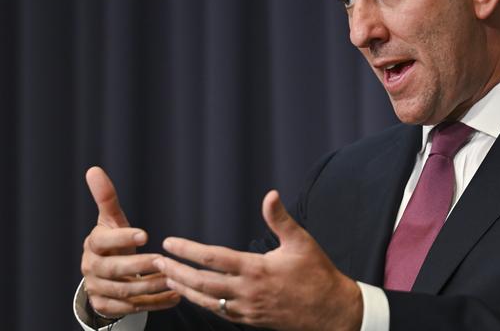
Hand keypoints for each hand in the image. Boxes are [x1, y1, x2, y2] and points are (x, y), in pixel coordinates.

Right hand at [80, 166, 180, 317]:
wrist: (102, 272)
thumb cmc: (113, 240)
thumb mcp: (111, 219)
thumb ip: (106, 198)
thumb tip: (94, 169)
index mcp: (94, 244)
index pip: (104, 241)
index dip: (123, 238)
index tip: (145, 234)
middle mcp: (91, 268)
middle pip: (114, 270)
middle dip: (140, 266)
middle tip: (164, 261)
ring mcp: (97, 289)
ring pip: (125, 292)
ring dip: (151, 286)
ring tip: (173, 279)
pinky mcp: (106, 307)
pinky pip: (131, 309)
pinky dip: (154, 304)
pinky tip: (174, 297)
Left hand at [154, 190, 362, 330]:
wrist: (330, 311)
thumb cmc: (317, 273)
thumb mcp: (301, 241)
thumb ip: (280, 219)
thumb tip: (270, 194)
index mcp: (257, 270)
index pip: (214, 258)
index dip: (189, 250)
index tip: (170, 242)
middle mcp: (247, 292)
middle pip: (201, 283)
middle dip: (176, 271)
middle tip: (155, 261)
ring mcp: (247, 309)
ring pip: (206, 300)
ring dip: (183, 289)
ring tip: (166, 278)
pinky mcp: (250, 320)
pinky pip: (219, 312)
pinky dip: (201, 302)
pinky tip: (193, 295)